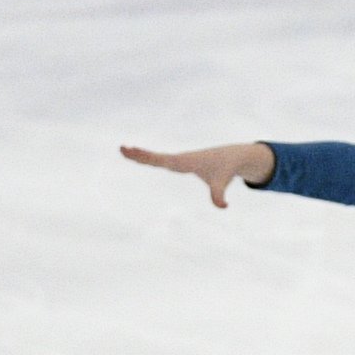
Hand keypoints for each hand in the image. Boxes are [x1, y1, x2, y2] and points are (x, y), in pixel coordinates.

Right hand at [121, 141, 274, 206]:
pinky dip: (149, 158)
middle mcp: (180, 159)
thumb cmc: (225, 169)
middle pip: (156, 157)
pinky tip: (140, 158)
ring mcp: (179, 160)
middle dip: (140, 154)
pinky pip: (161, 160)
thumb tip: (223, 206)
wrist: (232, 157)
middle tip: (122, 148)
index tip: (135, 151)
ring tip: (124, 149)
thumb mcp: (222, 181)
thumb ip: (219, 194)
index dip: (149, 157)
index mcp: (185, 162)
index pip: (163, 160)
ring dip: (141, 154)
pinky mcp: (181, 163)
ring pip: (157, 158)